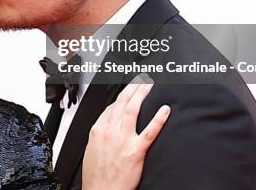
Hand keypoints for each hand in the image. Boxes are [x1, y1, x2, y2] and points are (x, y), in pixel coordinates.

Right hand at [81, 75, 170, 189]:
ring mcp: (123, 140)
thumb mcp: (91, 149)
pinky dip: (158, 118)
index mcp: (98, 130)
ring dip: (142, 94)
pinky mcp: (136, 150)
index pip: (111, 107)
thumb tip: (108, 124)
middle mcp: (110, 131)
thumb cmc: (96, 176)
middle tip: (140, 79)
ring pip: (133, 110)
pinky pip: (149, 131)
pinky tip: (164, 110)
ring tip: (149, 85)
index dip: (122, 97)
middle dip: (132, 88)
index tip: (128, 92)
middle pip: (122, 103)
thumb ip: (101, 134)